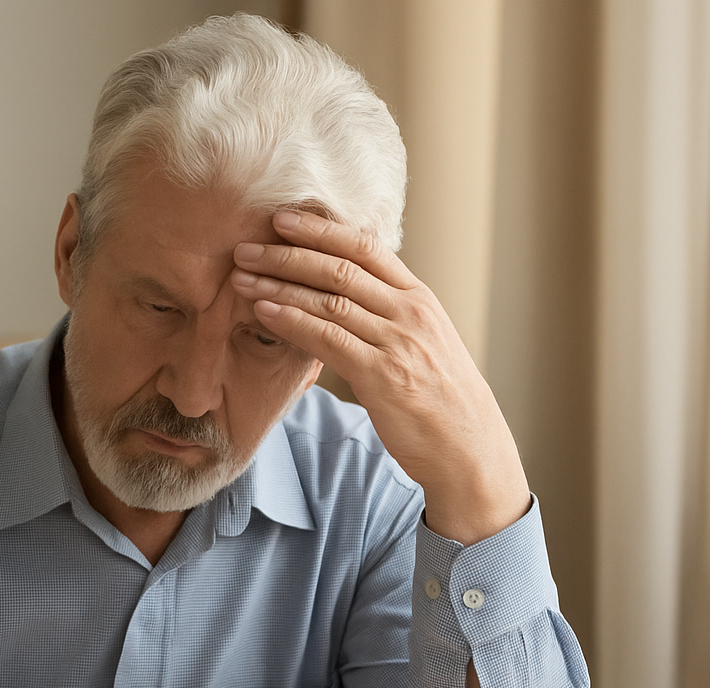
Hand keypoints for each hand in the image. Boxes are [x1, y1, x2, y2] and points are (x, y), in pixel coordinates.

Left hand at [230, 209, 528, 544]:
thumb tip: (347, 295)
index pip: (366, 248)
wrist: (468, 447)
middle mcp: (410, 313)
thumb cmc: (439, 399)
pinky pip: (329, 339)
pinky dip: (292, 321)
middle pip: (341, 268)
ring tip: (241, 277)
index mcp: (419, 299)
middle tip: (246, 246)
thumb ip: (388, 315)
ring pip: (330, 300)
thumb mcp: (422, 343)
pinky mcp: (382, 376)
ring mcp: (398, 342)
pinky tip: (263, 312)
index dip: (321, 230)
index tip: (282, 218)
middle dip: (288, 253)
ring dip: (279, 286)